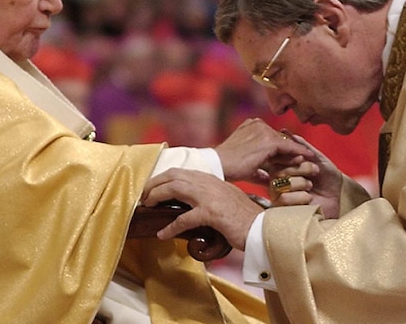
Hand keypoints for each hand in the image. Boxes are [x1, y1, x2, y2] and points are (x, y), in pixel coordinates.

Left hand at [143, 168, 261, 250]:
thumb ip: (209, 196)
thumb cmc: (244, 217)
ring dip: (157, 197)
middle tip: (143, 196)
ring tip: (147, 207)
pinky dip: (170, 227)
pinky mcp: (212, 213)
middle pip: (174, 176)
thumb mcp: (225, 199)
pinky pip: (185, 219)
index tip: (151, 186)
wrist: (262, 227)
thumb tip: (191, 204)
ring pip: (175, 190)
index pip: (181, 172)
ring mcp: (210, 197)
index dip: (163, 177)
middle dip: (155, 184)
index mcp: (212, 179)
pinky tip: (162, 234)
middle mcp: (209, 183)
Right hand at [214, 118, 315, 183]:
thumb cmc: (229, 167)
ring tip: (310, 161)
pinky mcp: (269, 140)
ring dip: (297, 152)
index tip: (293, 159)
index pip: (272, 137)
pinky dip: (299, 152)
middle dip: (291, 151)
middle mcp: (258, 124)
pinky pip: (289, 147)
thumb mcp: (247, 164)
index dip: (283, 150)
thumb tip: (267, 178)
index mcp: (251, 126)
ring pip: (286, 142)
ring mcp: (264, 131)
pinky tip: (308, 158)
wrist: (219, 164)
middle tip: (305, 160)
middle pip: (281, 139)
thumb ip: (258, 168)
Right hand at [267, 135, 343, 218]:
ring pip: (278, 185)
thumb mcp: (317, 158)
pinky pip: (282, 199)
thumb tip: (285, 131)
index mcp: (283, 168)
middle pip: (276, 171)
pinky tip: (309, 199)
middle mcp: (278, 181)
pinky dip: (300, 197)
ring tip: (311, 186)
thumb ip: (301, 146)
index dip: (290, 158)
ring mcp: (279, 196)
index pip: (275, 159)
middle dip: (299, 169)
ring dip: (300, 183)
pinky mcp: (283, 211)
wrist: (339, 199)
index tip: (303, 158)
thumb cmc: (328, 178)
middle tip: (314, 171)